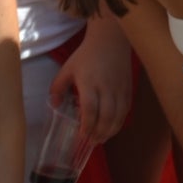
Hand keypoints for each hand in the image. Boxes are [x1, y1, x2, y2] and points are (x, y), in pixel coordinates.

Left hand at [48, 21, 132, 142]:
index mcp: (89, 82)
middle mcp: (107, 87)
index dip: (87, 125)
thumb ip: (58, 87)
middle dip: (99, 133)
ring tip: (100, 139)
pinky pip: (126, 110)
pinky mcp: (128, 89)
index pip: (90, 108)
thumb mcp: (68, 68)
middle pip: (106, 116)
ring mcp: (119, 89)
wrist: (110, 40)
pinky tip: (111, 128)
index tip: (82, 136)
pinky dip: (119, 123)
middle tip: (91, 142)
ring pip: (118, 116)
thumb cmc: (86, 56)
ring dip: (110, 131)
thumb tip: (54, 106)